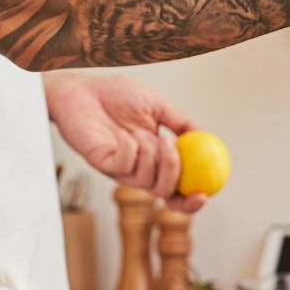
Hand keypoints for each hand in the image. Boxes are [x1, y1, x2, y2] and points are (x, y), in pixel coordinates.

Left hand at [43, 72, 205, 211]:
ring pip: (147, 181)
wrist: (83, 89)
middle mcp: (139, 168)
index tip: (205, 194)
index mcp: (155, 158)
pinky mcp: (103, 164)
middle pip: (165, 193)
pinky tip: (124, 134)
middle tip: (172, 147)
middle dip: (174, 173)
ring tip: (146, 133)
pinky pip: (126, 166)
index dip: (191, 201)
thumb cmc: (116, 95)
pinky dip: (132, 149)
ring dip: (153, 156)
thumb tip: (206, 137)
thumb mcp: (158, 105)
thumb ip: (180, 122)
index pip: (176, 190)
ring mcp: (121, 168)